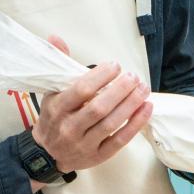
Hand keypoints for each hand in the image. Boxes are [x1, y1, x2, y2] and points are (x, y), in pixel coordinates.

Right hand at [30, 36, 152, 172]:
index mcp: (57, 108)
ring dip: (131, 104)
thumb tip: (56, 37)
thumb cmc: (53, 118)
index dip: (101, 76)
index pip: (82, 90)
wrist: (46, 153)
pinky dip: (135, 124)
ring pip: (111, 123)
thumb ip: (58, 64)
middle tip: (133, 77)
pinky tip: (146, 108)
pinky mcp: (97, 156)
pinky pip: (119, 140)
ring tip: (143, 89)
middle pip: (99, 107)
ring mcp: (83, 144)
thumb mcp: (50, 91)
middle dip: (120, 90)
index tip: (115, 66)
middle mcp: (69, 127)